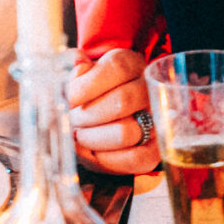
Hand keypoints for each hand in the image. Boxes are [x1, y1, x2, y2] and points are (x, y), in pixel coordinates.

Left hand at [69, 49, 159, 175]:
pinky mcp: (155, 150)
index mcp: (132, 64)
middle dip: (86, 116)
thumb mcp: (81, 76)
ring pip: (126, 132)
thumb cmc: (90, 95)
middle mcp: (151, 89)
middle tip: (71, 121)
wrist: (106, 119)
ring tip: (79, 136)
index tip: (67, 100)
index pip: (116, 68)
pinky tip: (92, 151)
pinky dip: (106, 159)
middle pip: (122, 101)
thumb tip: (77, 66)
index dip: (86, 86)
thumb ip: (75, 69)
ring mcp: (157, 120)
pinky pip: (133, 158)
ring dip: (92, 139)